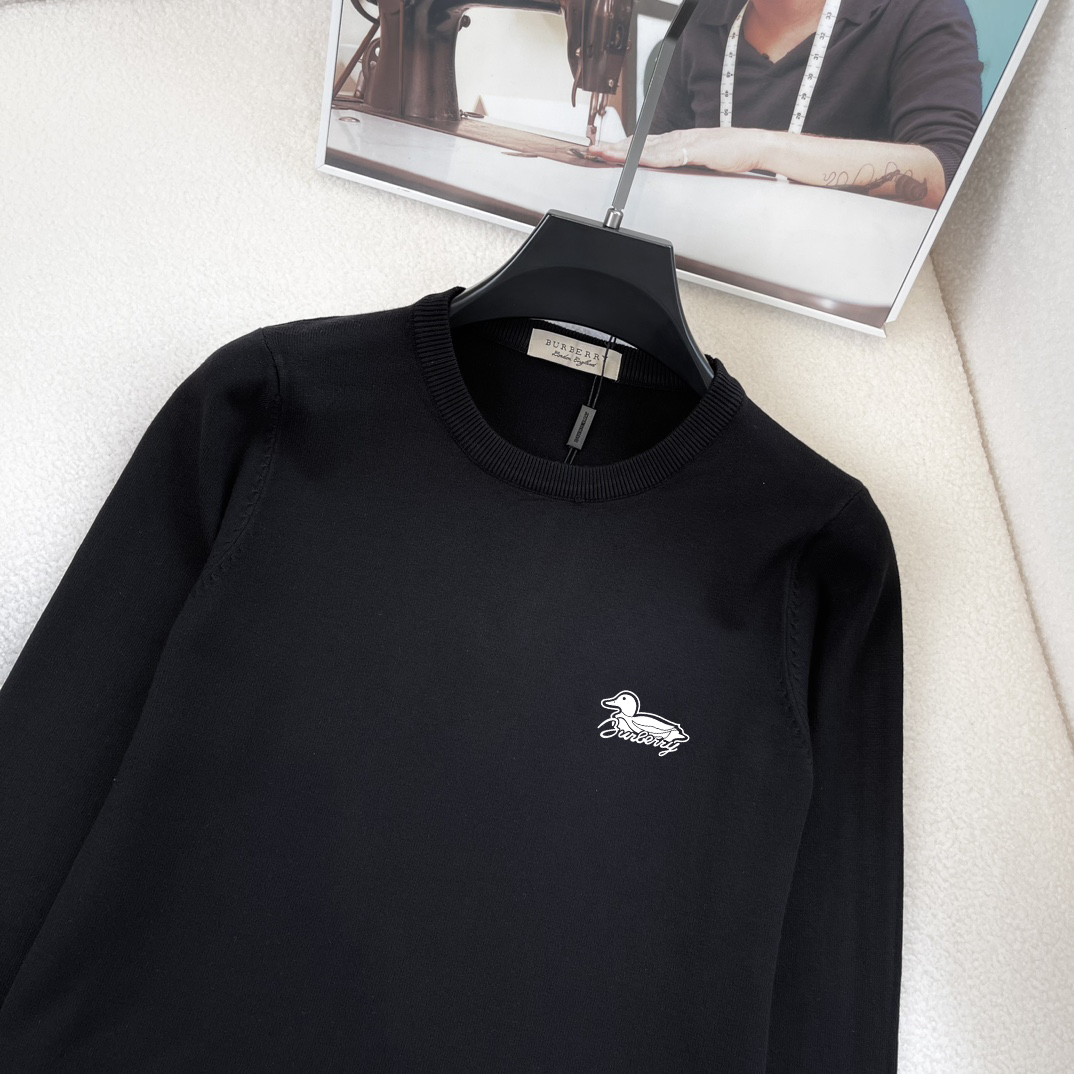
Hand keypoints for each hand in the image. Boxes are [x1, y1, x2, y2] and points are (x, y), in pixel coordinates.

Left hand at [587, 127, 768, 174]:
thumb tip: (665, 169)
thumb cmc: (730, 153)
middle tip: (593, 150)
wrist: (753, 146)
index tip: (603, 151)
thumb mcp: (699, 159)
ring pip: (647, 148)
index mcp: (676, 140)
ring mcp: (684, 143)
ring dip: (625, 152)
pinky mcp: (694, 150)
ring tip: (605, 154)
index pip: (642, 144)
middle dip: (614, 148)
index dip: (621, 147)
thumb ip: (680, 162)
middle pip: (638, 144)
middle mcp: (676, 138)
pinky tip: (637, 160)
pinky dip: (650, 158)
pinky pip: (668, 156)